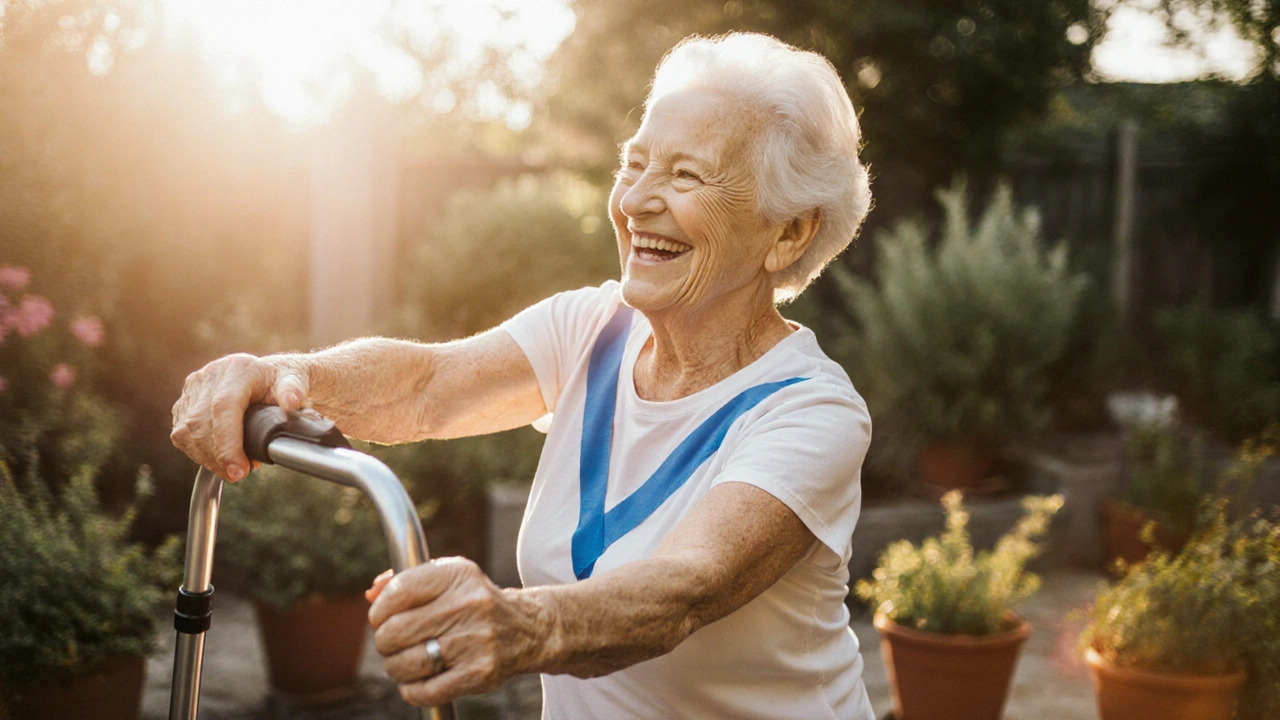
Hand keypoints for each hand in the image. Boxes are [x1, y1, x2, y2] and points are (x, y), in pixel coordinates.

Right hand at [170, 353, 307, 480]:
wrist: (267, 375)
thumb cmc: (282, 381)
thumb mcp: (296, 381)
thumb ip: (294, 390)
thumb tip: (290, 402)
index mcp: (238, 368)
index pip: (223, 407)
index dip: (228, 443)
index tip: (240, 470)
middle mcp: (210, 375)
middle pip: (200, 423)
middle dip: (218, 456)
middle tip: (240, 473)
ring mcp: (193, 388)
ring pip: (186, 432)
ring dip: (207, 458)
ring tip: (233, 468)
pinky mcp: (184, 402)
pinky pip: (181, 435)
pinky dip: (198, 453)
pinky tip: (218, 460)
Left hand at [368, 558, 544, 706]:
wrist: (525, 629)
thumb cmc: (474, 603)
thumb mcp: (447, 580)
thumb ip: (405, 581)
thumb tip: (371, 594)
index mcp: (458, 575)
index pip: (399, 592)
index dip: (379, 610)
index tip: (381, 618)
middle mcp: (469, 604)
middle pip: (396, 631)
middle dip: (384, 642)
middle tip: (391, 644)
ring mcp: (476, 640)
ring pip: (406, 663)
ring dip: (395, 667)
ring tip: (404, 663)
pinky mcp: (480, 673)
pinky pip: (425, 691)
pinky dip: (412, 690)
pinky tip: (417, 682)